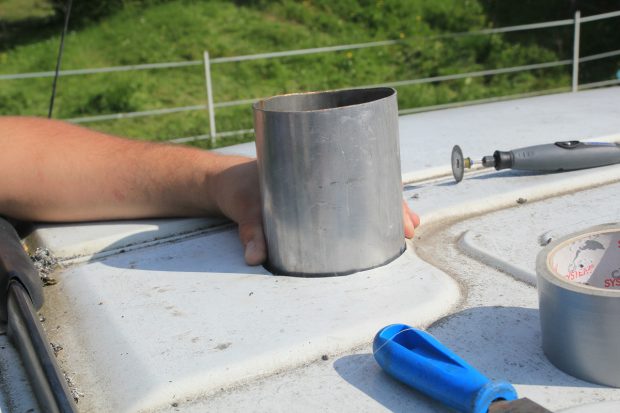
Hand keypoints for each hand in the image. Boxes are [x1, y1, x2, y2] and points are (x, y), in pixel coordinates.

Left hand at [213, 158, 420, 265]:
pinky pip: (345, 208)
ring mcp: (320, 189)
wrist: (222, 180)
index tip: (403, 215)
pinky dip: (363, 217)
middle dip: (392, 207)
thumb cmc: (237, 186)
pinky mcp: (312, 203)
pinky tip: (376, 231)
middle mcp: (323, 174)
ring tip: (403, 231)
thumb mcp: (245, 206)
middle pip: (369, 185)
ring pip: (361, 197)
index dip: (386, 192)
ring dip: (382, 213)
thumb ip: (251, 231)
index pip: (360, 171)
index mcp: (312, 163)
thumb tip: (256, 258)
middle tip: (409, 228)